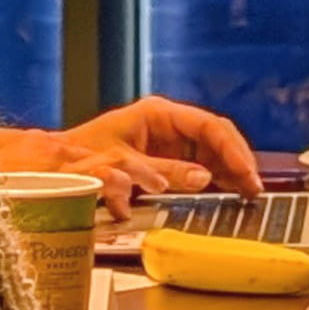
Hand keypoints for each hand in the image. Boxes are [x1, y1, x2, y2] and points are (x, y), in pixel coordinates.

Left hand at [0, 101, 262, 214]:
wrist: (54, 167)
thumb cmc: (82, 156)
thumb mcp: (124, 164)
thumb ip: (164, 172)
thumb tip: (203, 177)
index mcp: (159, 114)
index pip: (210, 126)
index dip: (233, 150)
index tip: (247, 173)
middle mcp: (168, 124)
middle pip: (216, 139)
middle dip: (238, 162)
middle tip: (254, 189)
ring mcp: (169, 142)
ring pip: (212, 154)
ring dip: (231, 173)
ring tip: (248, 196)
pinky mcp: (166, 161)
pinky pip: (200, 167)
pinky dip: (216, 180)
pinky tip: (229, 195)